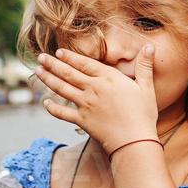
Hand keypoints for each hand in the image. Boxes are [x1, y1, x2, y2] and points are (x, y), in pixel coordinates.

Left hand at [36, 47, 158, 151]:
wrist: (134, 141)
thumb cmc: (143, 114)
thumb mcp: (146, 88)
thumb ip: (145, 66)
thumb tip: (150, 46)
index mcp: (108, 78)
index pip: (85, 63)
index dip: (70, 57)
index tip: (58, 52)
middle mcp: (93, 89)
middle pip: (68, 73)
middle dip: (53, 64)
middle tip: (40, 58)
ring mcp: (85, 105)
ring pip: (62, 89)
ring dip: (48, 79)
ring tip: (38, 71)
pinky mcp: (82, 121)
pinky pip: (62, 113)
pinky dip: (52, 108)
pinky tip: (44, 102)